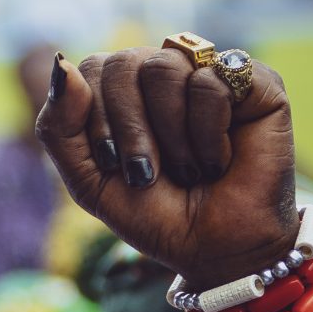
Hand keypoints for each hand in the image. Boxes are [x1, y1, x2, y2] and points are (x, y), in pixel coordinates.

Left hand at [37, 44, 298, 284]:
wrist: (214, 248)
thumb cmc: (155, 213)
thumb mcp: (88, 180)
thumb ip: (58, 127)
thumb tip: (60, 64)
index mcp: (126, 89)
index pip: (92, 68)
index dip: (95, 120)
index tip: (113, 163)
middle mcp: (167, 71)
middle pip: (122, 63)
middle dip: (128, 130)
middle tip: (148, 172)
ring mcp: (210, 71)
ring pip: (163, 68)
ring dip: (168, 136)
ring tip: (188, 168)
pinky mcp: (254, 80)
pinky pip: (211, 81)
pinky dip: (206, 133)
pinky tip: (219, 157)